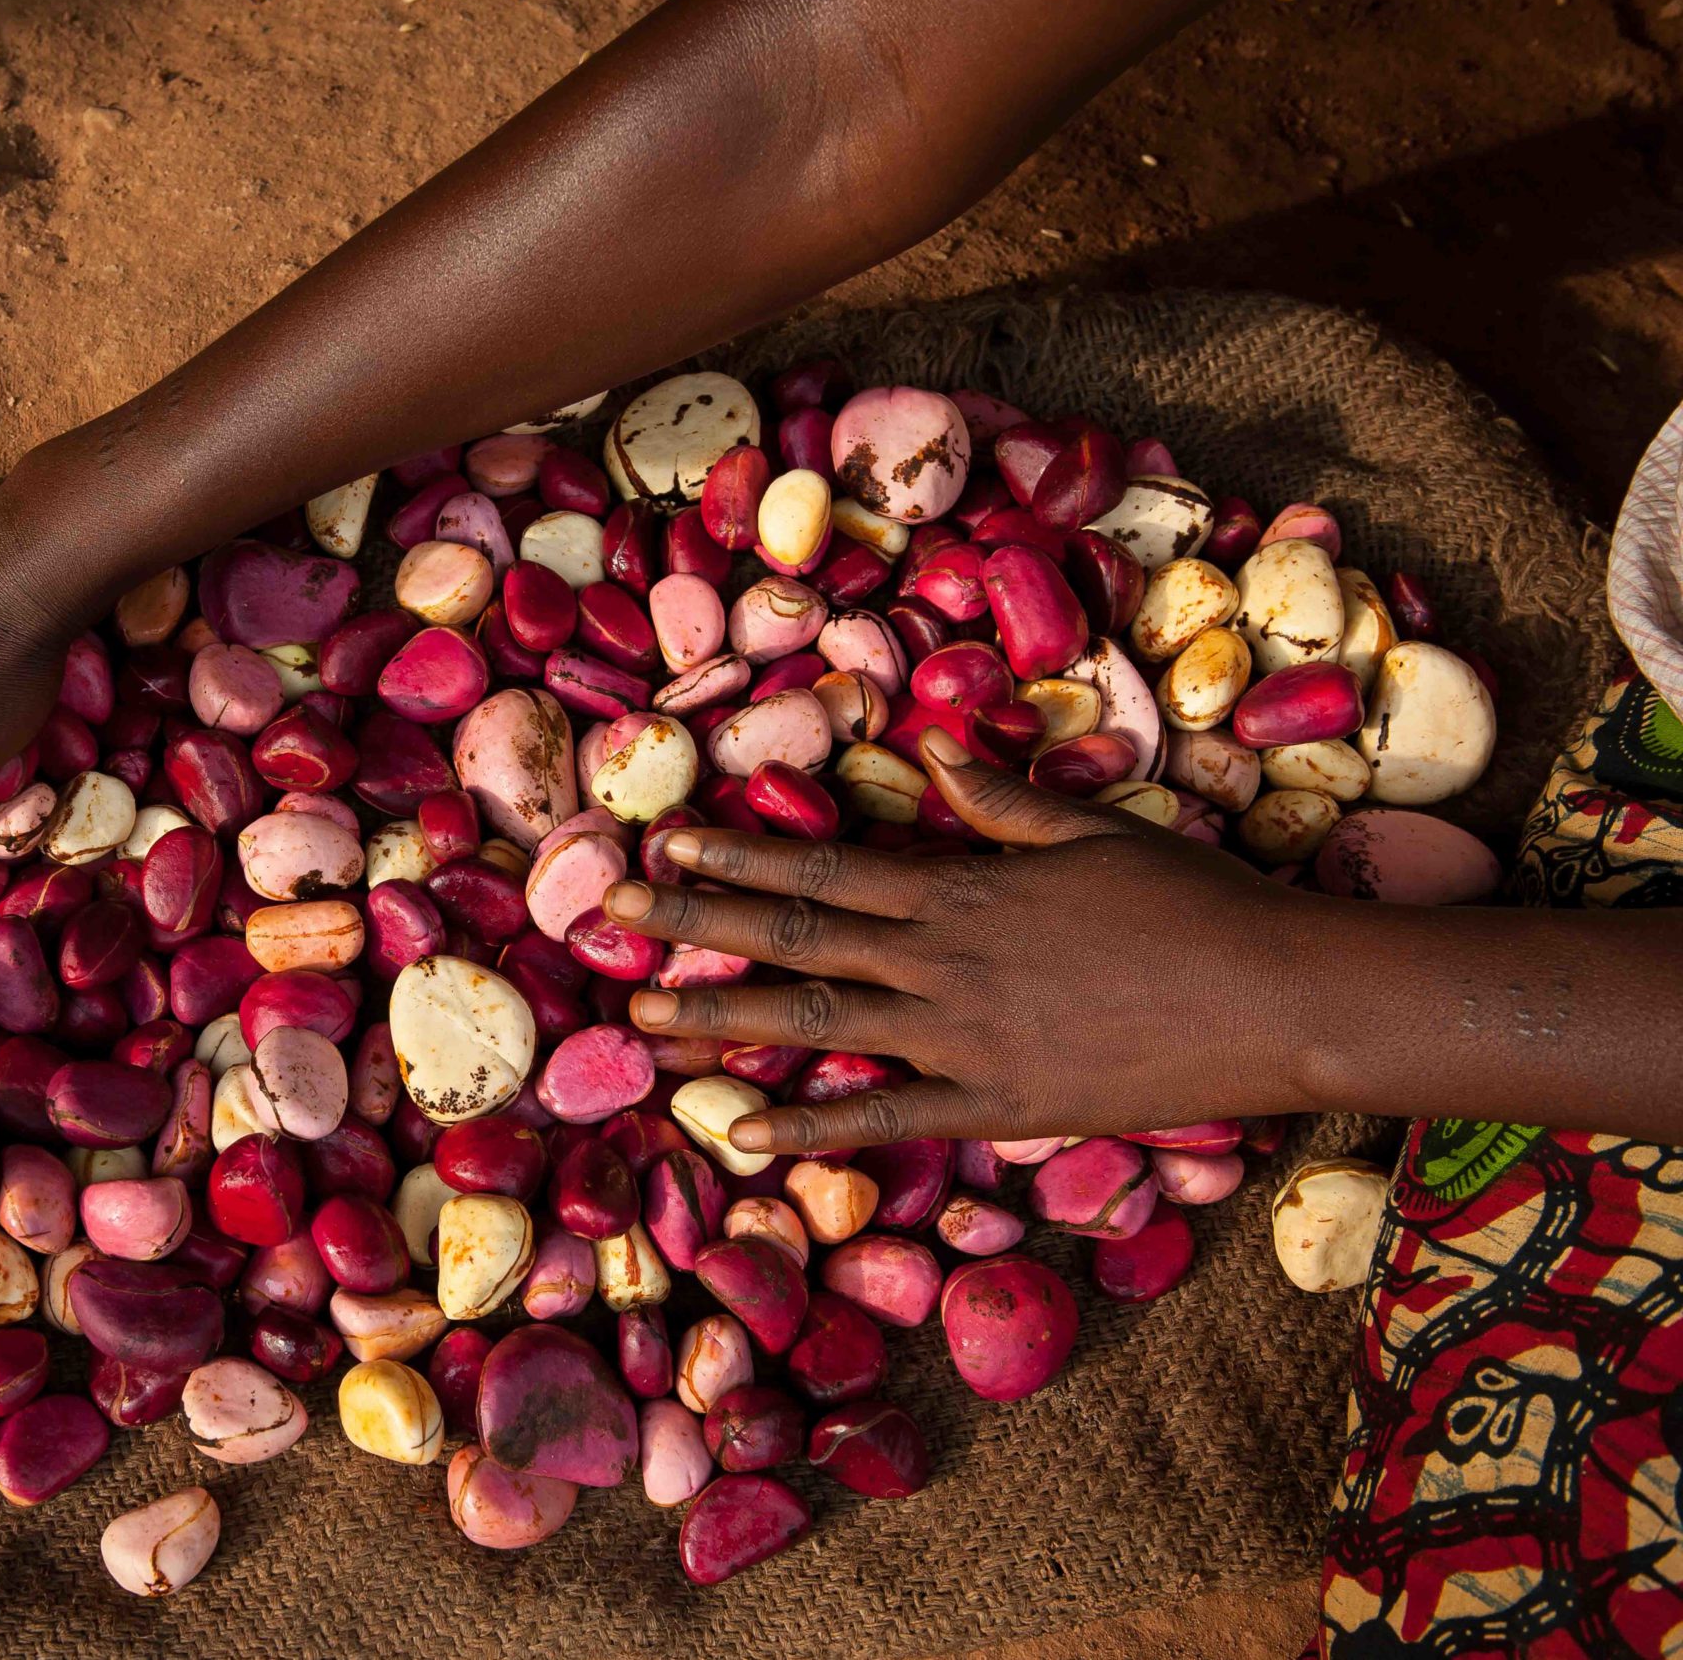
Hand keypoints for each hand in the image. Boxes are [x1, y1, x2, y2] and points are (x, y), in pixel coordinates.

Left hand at [606, 729, 1322, 1154]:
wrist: (1273, 996)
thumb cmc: (1194, 903)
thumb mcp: (1093, 831)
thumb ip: (1001, 801)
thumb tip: (932, 750)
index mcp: (959, 886)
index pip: (823, 862)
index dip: (739, 851)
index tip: (666, 839)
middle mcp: (939, 959)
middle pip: (794, 934)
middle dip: (697, 920)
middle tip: (612, 914)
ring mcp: (959, 1037)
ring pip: (815, 1020)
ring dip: (722, 1017)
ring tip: (637, 1019)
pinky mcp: (994, 1105)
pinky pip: (883, 1120)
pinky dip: (808, 1130)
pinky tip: (740, 1134)